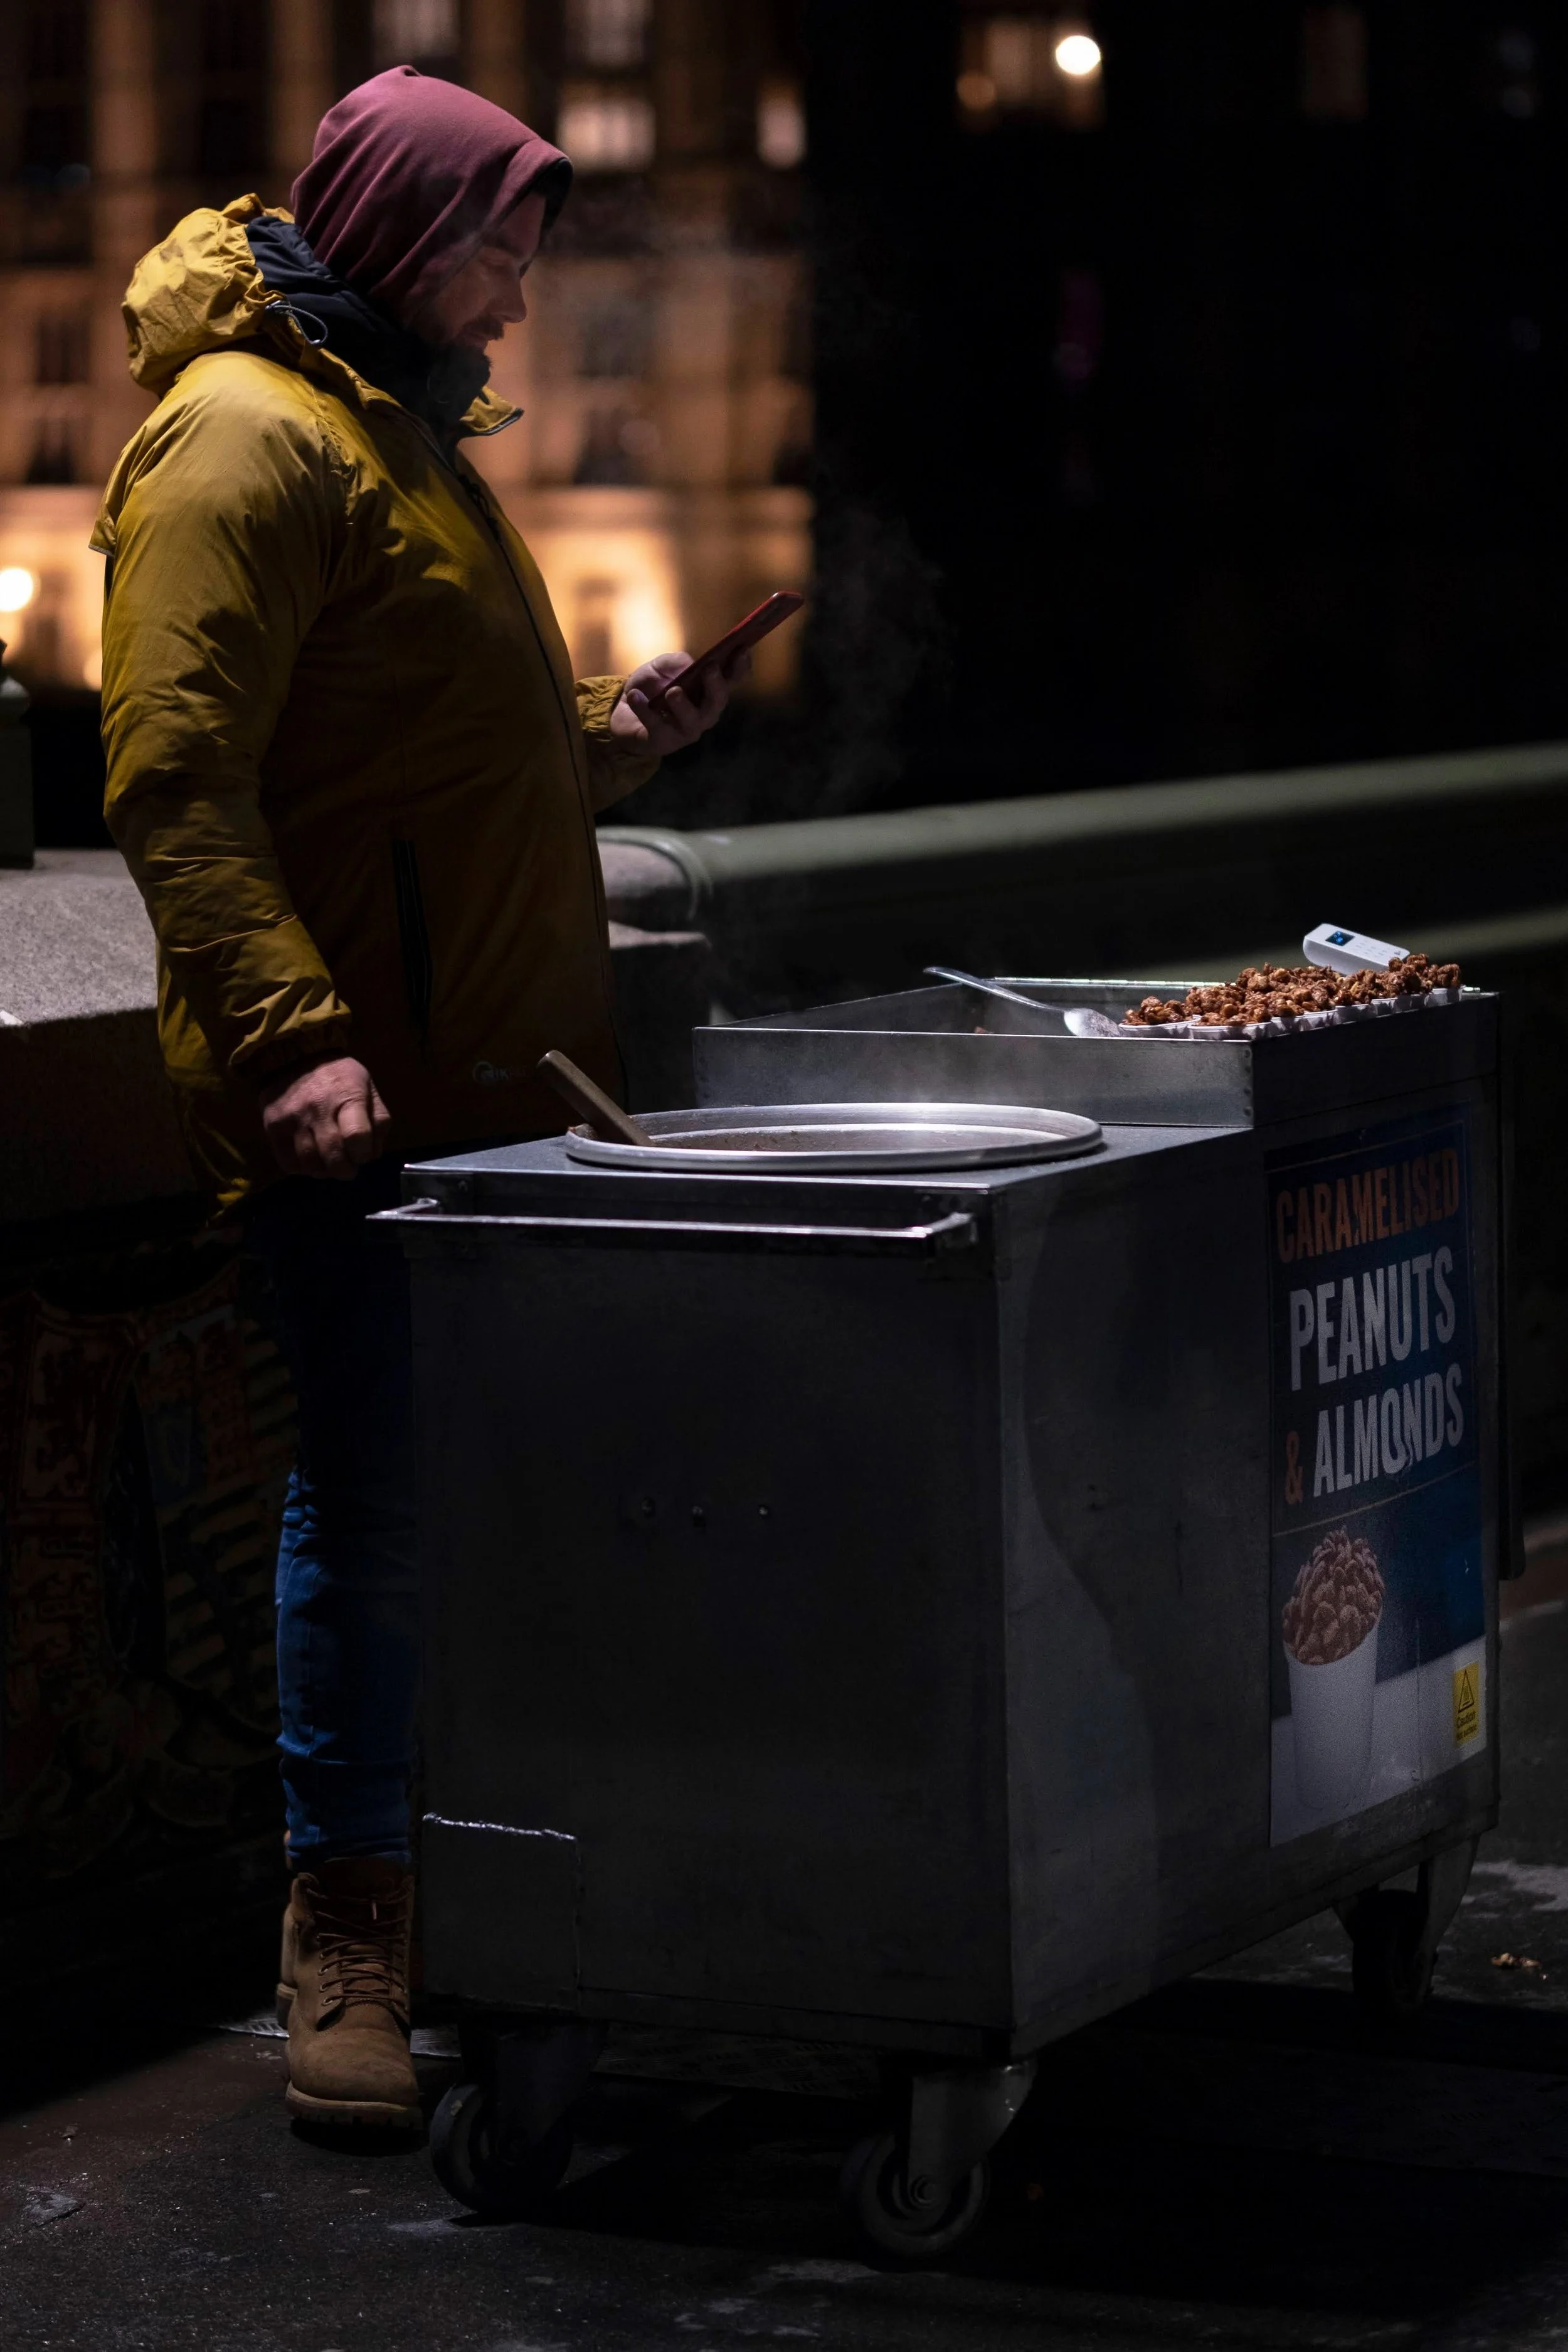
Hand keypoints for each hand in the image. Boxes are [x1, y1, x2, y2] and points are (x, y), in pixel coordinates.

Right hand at [257, 1054, 391, 1180]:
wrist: (294, 1056)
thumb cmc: (338, 1075)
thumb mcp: (368, 1086)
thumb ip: (378, 1119)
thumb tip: (373, 1154)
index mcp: (348, 1096)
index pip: (357, 1136)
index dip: (364, 1154)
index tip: (363, 1155)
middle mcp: (318, 1108)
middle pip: (333, 1155)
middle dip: (345, 1170)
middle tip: (348, 1169)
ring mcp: (293, 1118)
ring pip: (310, 1162)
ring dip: (324, 1172)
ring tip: (330, 1166)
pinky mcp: (273, 1126)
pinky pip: (288, 1161)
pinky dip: (302, 1169)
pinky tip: (311, 1162)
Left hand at [610, 648, 751, 756]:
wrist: (622, 713)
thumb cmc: (651, 688)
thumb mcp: (661, 667)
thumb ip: (676, 662)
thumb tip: (690, 664)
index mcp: (709, 691)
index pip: (732, 680)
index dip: (741, 666)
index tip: (742, 649)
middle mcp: (704, 713)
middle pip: (718, 702)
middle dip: (716, 686)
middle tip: (709, 669)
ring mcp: (686, 730)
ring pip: (693, 721)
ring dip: (684, 705)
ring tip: (672, 692)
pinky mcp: (663, 742)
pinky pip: (657, 726)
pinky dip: (644, 710)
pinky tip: (635, 696)